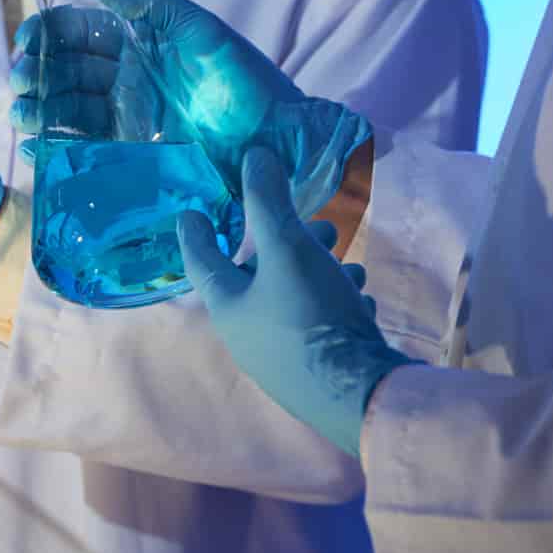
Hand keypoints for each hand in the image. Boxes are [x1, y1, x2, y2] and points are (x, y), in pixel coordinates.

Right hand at [11, 0, 371, 217]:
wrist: (277, 142)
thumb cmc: (245, 81)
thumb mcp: (201, 30)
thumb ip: (149, 1)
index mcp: (139, 42)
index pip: (80, 31)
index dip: (49, 32)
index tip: (28, 38)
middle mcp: (125, 79)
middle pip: (66, 71)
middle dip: (36, 72)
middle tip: (20, 80)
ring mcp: (125, 119)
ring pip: (68, 110)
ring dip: (38, 109)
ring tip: (20, 113)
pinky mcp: (128, 155)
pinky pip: (82, 149)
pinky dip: (53, 149)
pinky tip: (34, 149)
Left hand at [177, 148, 415, 457]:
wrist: (362, 397)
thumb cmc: (313, 317)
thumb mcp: (289, 248)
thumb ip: (269, 202)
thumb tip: (253, 155)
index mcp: (228, 308)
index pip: (201, 261)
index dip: (196, 232)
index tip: (190, 211)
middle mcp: (248, 336)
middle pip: (257, 278)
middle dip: (284, 245)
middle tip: (317, 225)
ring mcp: (282, 359)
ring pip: (293, 299)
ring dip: (317, 272)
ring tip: (345, 260)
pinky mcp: (317, 373)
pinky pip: (319, 326)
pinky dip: (335, 304)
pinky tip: (361, 297)